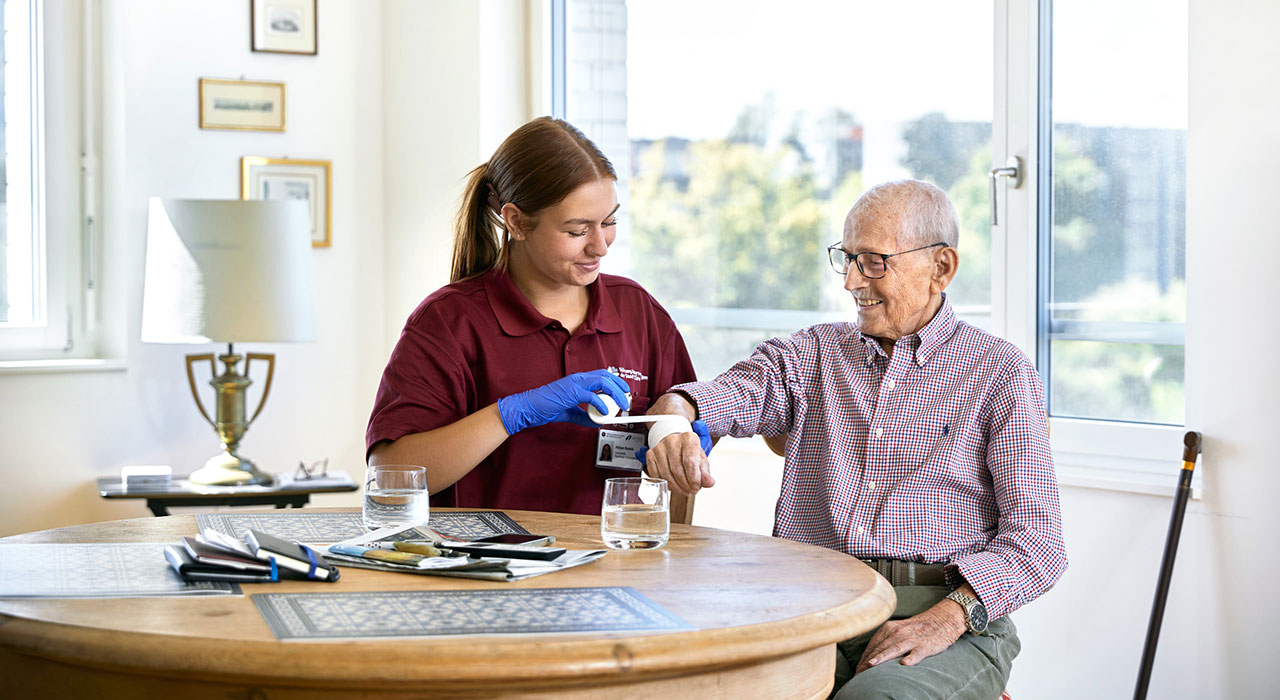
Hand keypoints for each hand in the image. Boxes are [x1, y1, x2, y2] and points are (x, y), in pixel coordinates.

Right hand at [497, 369, 629, 434]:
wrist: (527, 408)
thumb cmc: (544, 407)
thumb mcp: (569, 413)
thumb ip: (583, 417)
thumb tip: (597, 422)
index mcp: (578, 381)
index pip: (602, 376)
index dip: (616, 383)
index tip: (624, 393)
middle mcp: (578, 378)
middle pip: (606, 376)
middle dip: (620, 387)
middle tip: (627, 399)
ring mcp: (574, 384)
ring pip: (603, 382)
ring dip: (615, 394)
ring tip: (621, 405)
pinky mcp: (570, 392)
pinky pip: (591, 396)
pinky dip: (601, 404)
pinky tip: (604, 413)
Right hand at [639, 419, 714, 494]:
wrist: (676, 444)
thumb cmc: (690, 453)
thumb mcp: (701, 460)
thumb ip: (705, 473)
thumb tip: (709, 483)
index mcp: (688, 438)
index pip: (690, 462)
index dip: (694, 478)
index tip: (697, 487)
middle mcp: (672, 440)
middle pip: (677, 469)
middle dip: (685, 484)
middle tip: (691, 491)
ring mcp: (659, 447)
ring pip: (666, 474)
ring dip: (676, 487)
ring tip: (684, 490)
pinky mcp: (650, 454)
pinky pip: (656, 474)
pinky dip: (665, 484)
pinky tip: (673, 486)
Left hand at [855, 600, 966, 673]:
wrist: (942, 620)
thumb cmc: (917, 629)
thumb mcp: (898, 630)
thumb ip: (885, 641)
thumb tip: (870, 657)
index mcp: (889, 628)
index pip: (873, 645)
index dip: (863, 658)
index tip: (857, 671)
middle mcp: (898, 633)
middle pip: (880, 648)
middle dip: (868, 662)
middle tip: (859, 674)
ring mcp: (912, 639)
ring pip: (895, 648)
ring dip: (882, 657)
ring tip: (872, 665)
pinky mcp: (926, 646)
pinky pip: (918, 652)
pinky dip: (912, 657)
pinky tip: (905, 663)